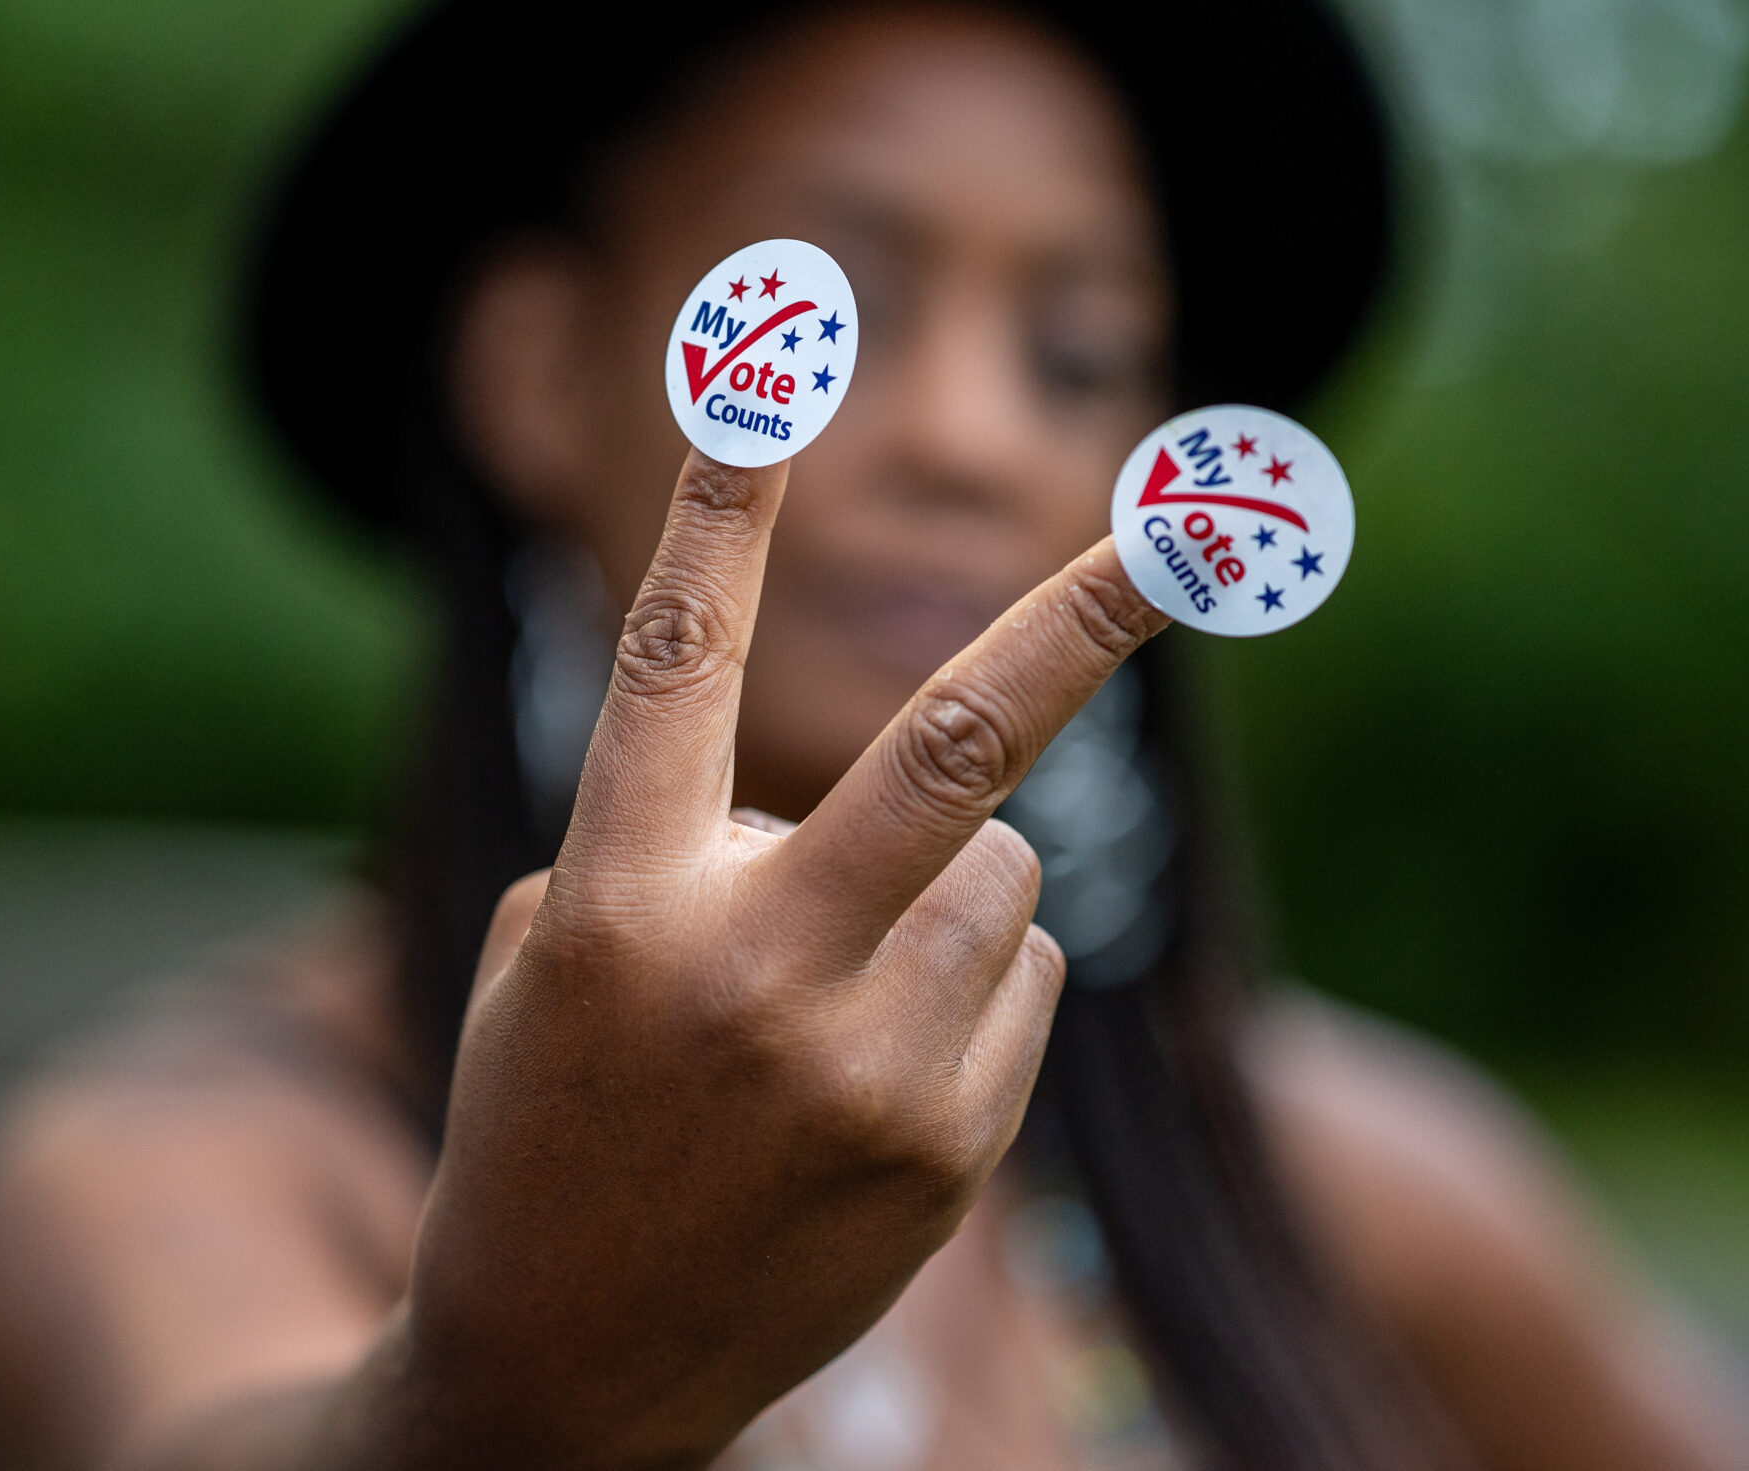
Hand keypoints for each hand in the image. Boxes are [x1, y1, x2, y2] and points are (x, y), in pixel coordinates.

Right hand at [387, 453, 1167, 1467]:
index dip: (721, 510)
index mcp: (620, 901)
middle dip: (1086, 617)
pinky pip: (1019, 977)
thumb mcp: (556, 961)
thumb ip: (693, 848)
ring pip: (1001, 867)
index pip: (673, 663)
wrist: (564, 1374)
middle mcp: (754, 973)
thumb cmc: (546, 1121)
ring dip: (945, 878)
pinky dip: (966, 983)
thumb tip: (888, 797)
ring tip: (835, 985)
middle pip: (948, 747)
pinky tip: (866, 1074)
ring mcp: (867, 1069)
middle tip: (1202, 518)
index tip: (764, 376)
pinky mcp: (948, 1148)